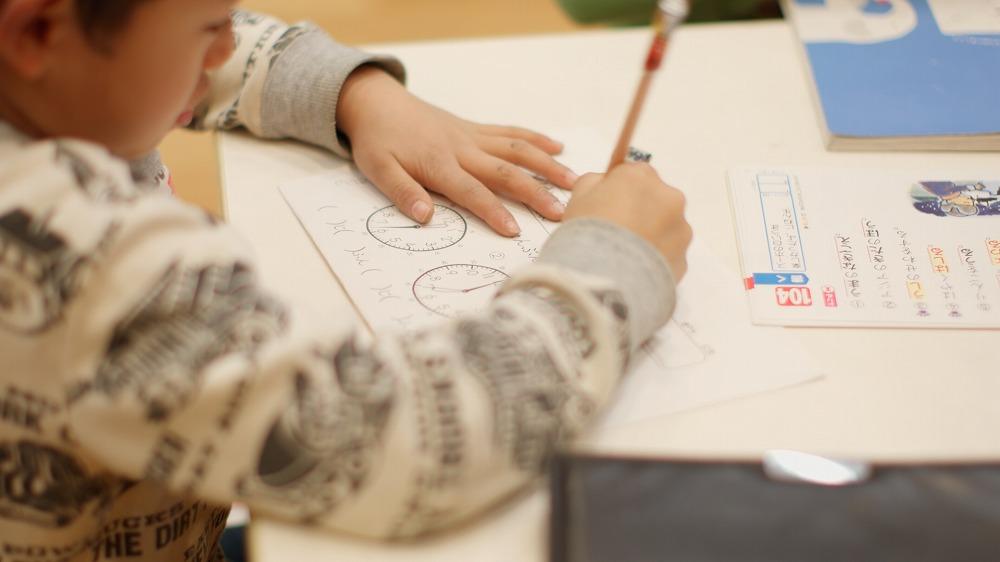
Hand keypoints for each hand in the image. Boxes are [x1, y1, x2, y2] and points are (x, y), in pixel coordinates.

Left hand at [335, 66, 577, 236]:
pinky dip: (535, 139)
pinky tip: (557, 147)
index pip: (472, 192)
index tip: (514, 231)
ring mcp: (472, 137)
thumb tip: (424, 216)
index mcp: (439, 164)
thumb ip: (402, 192)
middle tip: (560, 212)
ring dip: (546, 165)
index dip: (493, 212)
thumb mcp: (378, 169)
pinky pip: (510, 132)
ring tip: (572, 181)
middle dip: (534, 192)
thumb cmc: (377, 140)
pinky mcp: (475, 129)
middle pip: (505, 172)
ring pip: (516, 149)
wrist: (377, 103)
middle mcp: (463, 149)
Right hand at [563, 164, 691, 279]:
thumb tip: (602, 184)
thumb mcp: (578, 198)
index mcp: (640, 177)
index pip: (634, 173)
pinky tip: (635, 269)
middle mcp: (667, 197)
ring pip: (666, 226)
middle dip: (640, 211)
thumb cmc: (588, 235)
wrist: (604, 280)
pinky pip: (669, 253)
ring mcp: (680, 228)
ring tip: (625, 255)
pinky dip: (656, 258)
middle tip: (616, 232)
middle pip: (655, 198)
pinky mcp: (683, 257)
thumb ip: (593, 183)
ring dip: (651, 235)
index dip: (619, 191)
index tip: (607, 207)